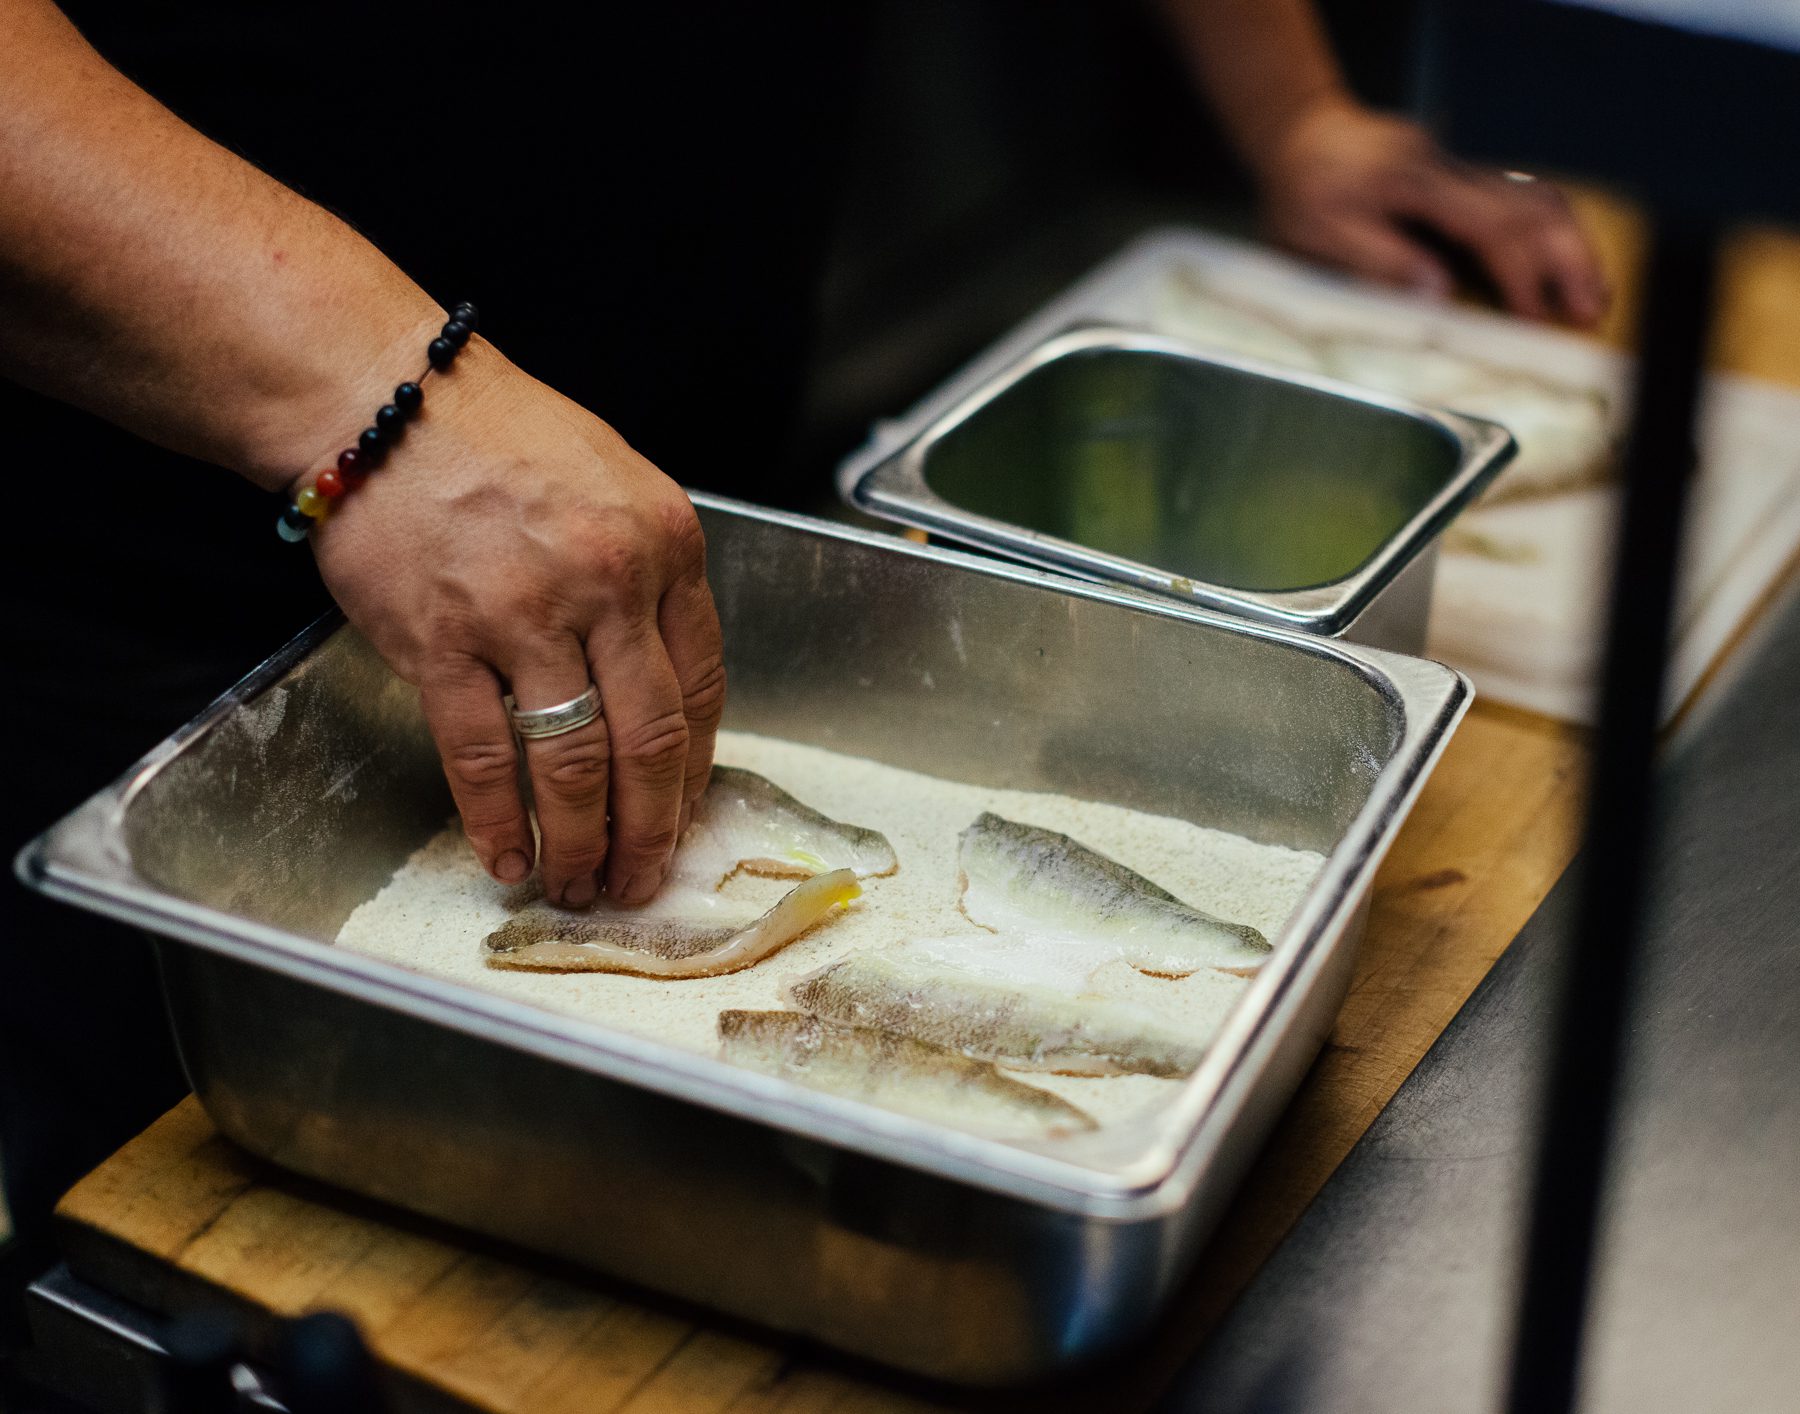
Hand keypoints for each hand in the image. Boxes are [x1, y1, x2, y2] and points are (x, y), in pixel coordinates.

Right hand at [310, 338, 724, 907]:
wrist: (387, 399)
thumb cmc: (501, 436)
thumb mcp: (617, 484)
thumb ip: (652, 577)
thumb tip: (663, 683)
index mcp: (665, 547)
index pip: (701, 685)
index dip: (693, 769)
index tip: (685, 813)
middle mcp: (608, 584)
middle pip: (649, 739)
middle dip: (651, 827)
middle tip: (644, 877)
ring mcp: (525, 615)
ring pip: (573, 760)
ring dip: (581, 839)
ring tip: (580, 883)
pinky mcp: (443, 640)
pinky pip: (482, 754)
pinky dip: (497, 818)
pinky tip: (506, 857)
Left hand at [1250, 96, 1609, 326]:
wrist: (1299, 130)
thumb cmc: (1301, 190)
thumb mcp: (1320, 234)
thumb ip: (1379, 260)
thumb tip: (1439, 293)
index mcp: (1417, 186)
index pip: (1489, 229)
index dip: (1520, 276)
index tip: (1537, 319)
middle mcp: (1449, 169)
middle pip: (1532, 206)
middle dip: (1568, 258)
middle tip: (1593, 308)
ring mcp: (1458, 167)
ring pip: (1534, 197)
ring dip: (1568, 244)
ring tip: (1591, 291)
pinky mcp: (1458, 173)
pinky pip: (1517, 198)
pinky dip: (1546, 232)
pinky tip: (1557, 263)